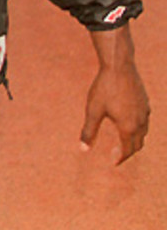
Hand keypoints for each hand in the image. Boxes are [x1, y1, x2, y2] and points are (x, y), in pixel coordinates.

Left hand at [80, 25, 149, 164]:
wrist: (119, 66)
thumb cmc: (104, 88)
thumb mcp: (93, 110)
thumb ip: (89, 131)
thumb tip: (83, 149)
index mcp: (128, 127)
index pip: (128, 150)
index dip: (121, 158)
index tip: (113, 163)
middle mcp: (141, 122)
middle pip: (138, 144)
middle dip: (128, 152)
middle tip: (116, 154)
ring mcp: (145, 112)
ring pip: (143, 133)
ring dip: (134, 140)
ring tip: (123, 141)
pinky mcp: (145, 102)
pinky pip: (145, 121)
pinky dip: (138, 128)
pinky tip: (128, 123)